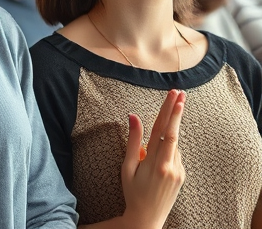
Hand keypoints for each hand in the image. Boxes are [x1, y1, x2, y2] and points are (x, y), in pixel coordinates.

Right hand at [120, 89, 185, 228]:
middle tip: (180, 93)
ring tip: (152, 148)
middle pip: (174, 132)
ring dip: (166, 135)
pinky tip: (156, 159)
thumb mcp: (127, 166)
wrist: (148, 218)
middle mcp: (171, 165)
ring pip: (173, 145)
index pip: (164, 131)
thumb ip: (133, 140)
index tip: (176, 98)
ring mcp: (178, 171)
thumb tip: (134, 116)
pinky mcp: (182, 176)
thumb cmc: (132, 191)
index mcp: (155, 162)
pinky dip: (167, 149)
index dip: (170, 113)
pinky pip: (174, 155)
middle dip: (177, 111)